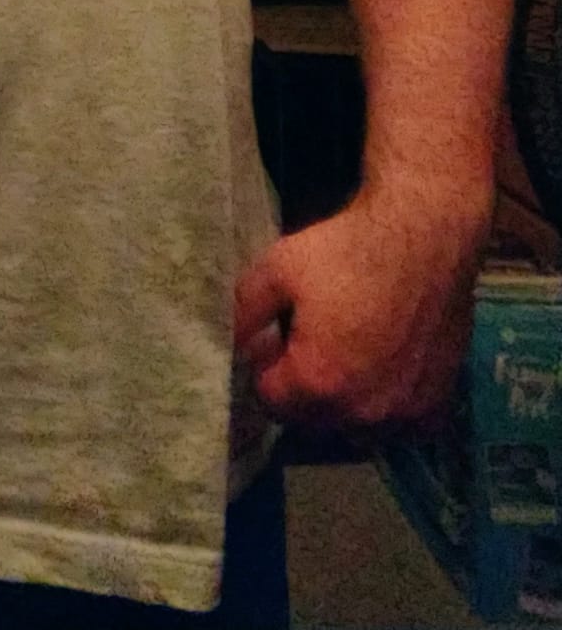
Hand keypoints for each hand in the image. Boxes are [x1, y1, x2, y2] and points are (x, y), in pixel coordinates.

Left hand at [234, 188, 489, 442]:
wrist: (423, 237)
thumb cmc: (345, 251)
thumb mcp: (275, 269)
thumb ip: (243, 315)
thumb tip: (231, 349)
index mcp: (319, 384)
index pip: (271, 401)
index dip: (267, 368)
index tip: (274, 340)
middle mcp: (363, 414)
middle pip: (313, 419)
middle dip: (302, 389)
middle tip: (308, 343)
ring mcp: (405, 417)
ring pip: (355, 428)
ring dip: (343, 402)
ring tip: (346, 353)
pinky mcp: (436, 409)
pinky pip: (397, 426)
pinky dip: (385, 407)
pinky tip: (382, 365)